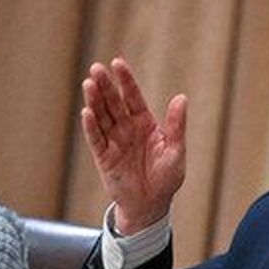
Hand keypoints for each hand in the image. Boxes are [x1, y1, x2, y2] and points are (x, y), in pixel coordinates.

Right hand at [81, 58, 187, 234]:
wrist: (152, 205)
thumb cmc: (166, 178)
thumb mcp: (176, 150)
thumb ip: (176, 125)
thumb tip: (181, 98)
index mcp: (145, 123)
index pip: (133, 97)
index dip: (125, 81)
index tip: (117, 63)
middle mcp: (127, 129)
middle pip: (113, 103)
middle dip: (105, 85)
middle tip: (96, 68)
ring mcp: (114, 142)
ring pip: (102, 117)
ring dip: (95, 101)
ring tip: (88, 84)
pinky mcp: (104, 158)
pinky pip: (96, 140)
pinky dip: (91, 127)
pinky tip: (87, 112)